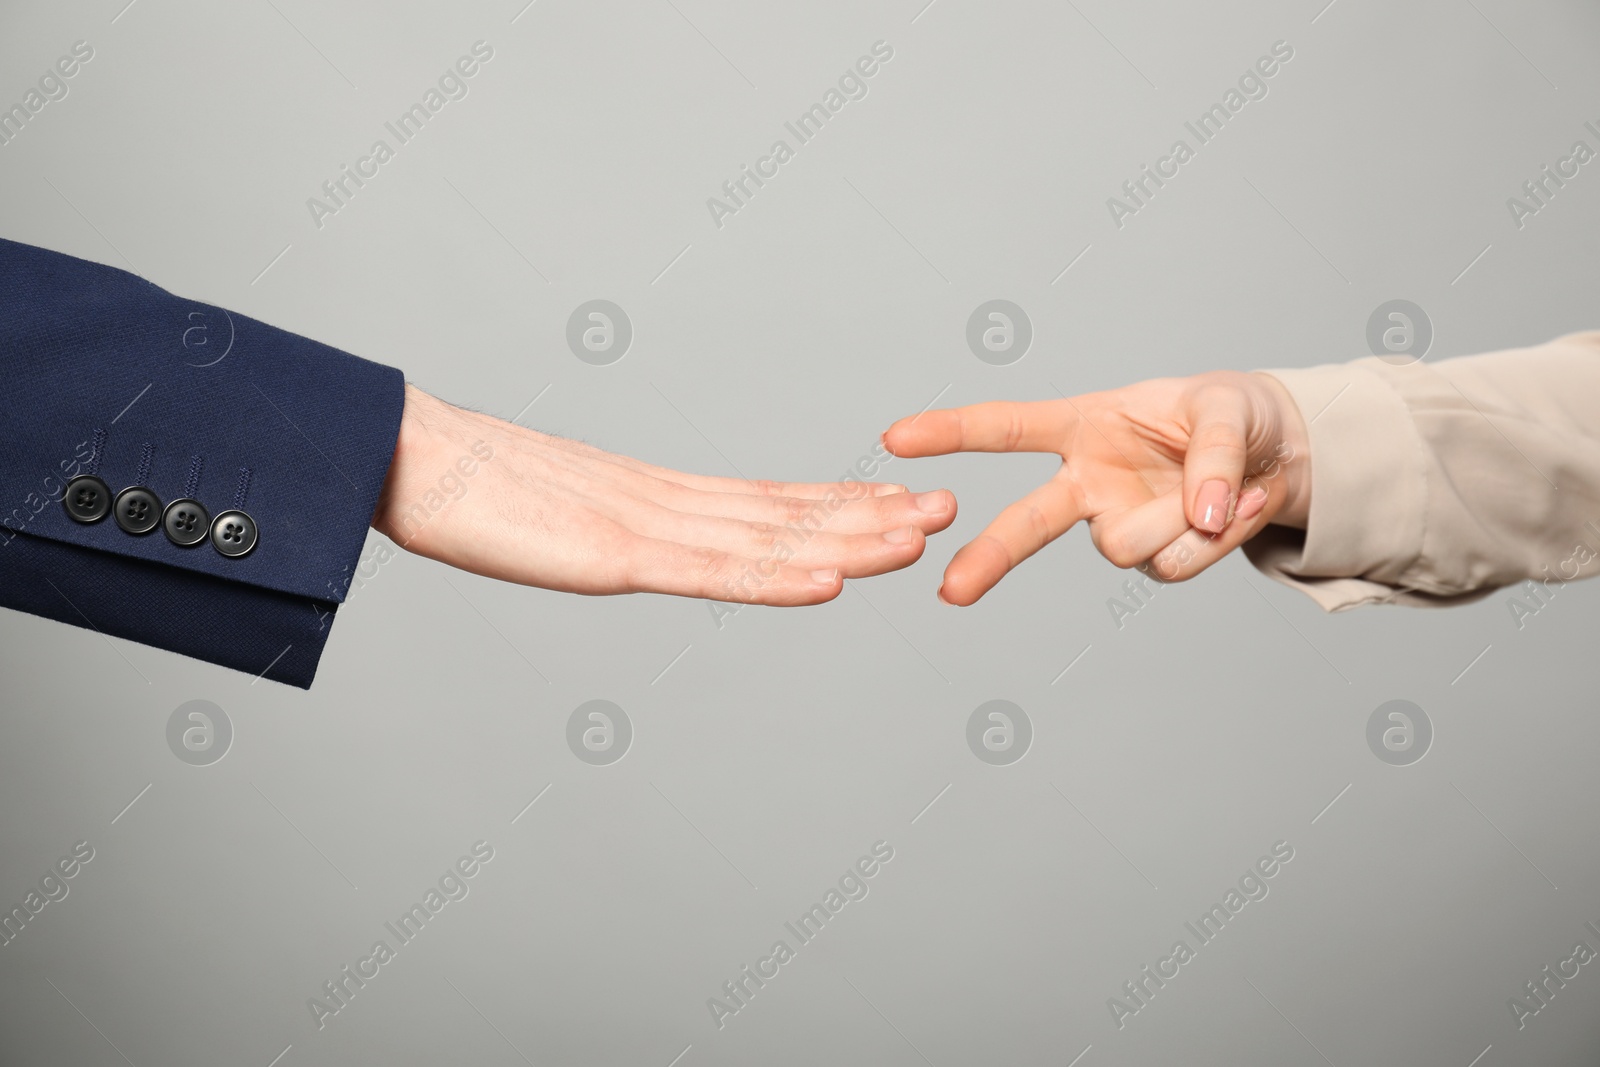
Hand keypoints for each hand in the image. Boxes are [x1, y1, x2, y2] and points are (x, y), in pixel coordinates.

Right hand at [373, 385, 957, 603]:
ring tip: (919, 535)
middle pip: (783, 514)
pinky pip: (708, 574)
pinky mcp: (611, 554)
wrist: (401, 454)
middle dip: (868, 516)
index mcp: (651, 497)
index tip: (893, 505)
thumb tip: (619, 538)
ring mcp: (642, 527)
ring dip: (847, 541)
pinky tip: (829, 583)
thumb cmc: (462, 486)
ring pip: (765, 540)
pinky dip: (773, 579)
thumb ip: (597, 527)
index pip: (763, 502)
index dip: (833, 506)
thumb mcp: (551, 516)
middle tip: (944, 509)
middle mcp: (663, 504)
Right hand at [880, 371, 1310, 603]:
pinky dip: (1218, 539)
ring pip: (1125, 547)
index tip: (896, 439)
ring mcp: (1113, 524)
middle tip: (952, 589)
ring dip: (1182, 522)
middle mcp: (1085, 481)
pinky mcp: (1149, 559)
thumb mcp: (1229, 409)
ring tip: (1229, 487)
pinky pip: (1173, 565)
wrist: (1275, 456)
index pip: (1008, 427)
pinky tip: (1238, 508)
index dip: (952, 430)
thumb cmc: (1232, 415)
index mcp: (1083, 424)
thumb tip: (1205, 513)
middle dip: (988, 556)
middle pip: (1025, 523)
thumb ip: (1215, 455)